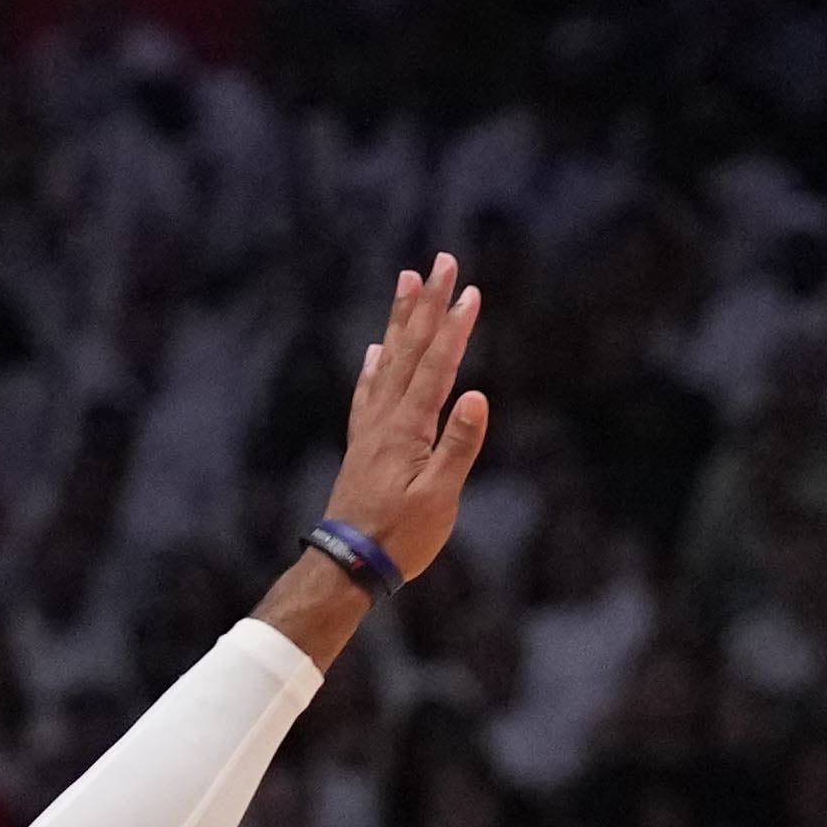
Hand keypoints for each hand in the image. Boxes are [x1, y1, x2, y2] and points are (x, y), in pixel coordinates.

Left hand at [317, 255, 494, 582]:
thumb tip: (479, 396)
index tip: (470, 291)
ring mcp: (371, 428)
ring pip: (388, 360)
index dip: (455, 327)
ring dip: (400, 320)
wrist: (348, 564)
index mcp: (409, 427)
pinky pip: (368, 391)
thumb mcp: (440, 497)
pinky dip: (374, 364)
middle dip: (428, 304)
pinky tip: (376, 349)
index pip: (438, 365)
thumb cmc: (400, 537)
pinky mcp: (363, 443)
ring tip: (407, 282)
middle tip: (441, 263)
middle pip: (411, 348)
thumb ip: (459, 444)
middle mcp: (386, 417)